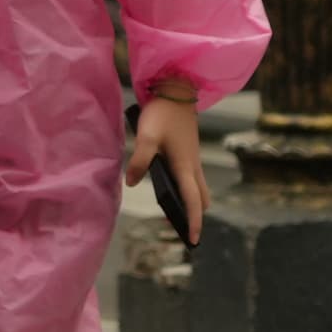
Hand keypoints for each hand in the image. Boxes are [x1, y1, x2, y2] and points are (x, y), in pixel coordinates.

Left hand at [124, 89, 206, 243]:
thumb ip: (139, 160)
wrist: (176, 92)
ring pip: (199, 188)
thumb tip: (131, 183)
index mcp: (185, 167)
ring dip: (192, 202)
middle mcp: (193, 166)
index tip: (194, 240)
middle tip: (182, 228)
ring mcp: (193, 160)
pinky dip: (187, 189)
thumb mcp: (146, 137)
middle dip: (195, 215)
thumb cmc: (162, 114)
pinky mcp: (189, 153)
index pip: (193, 201)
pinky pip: (193, 178)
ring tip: (174, 212)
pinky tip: (169, 188)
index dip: (194, 221)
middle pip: (201, 198)